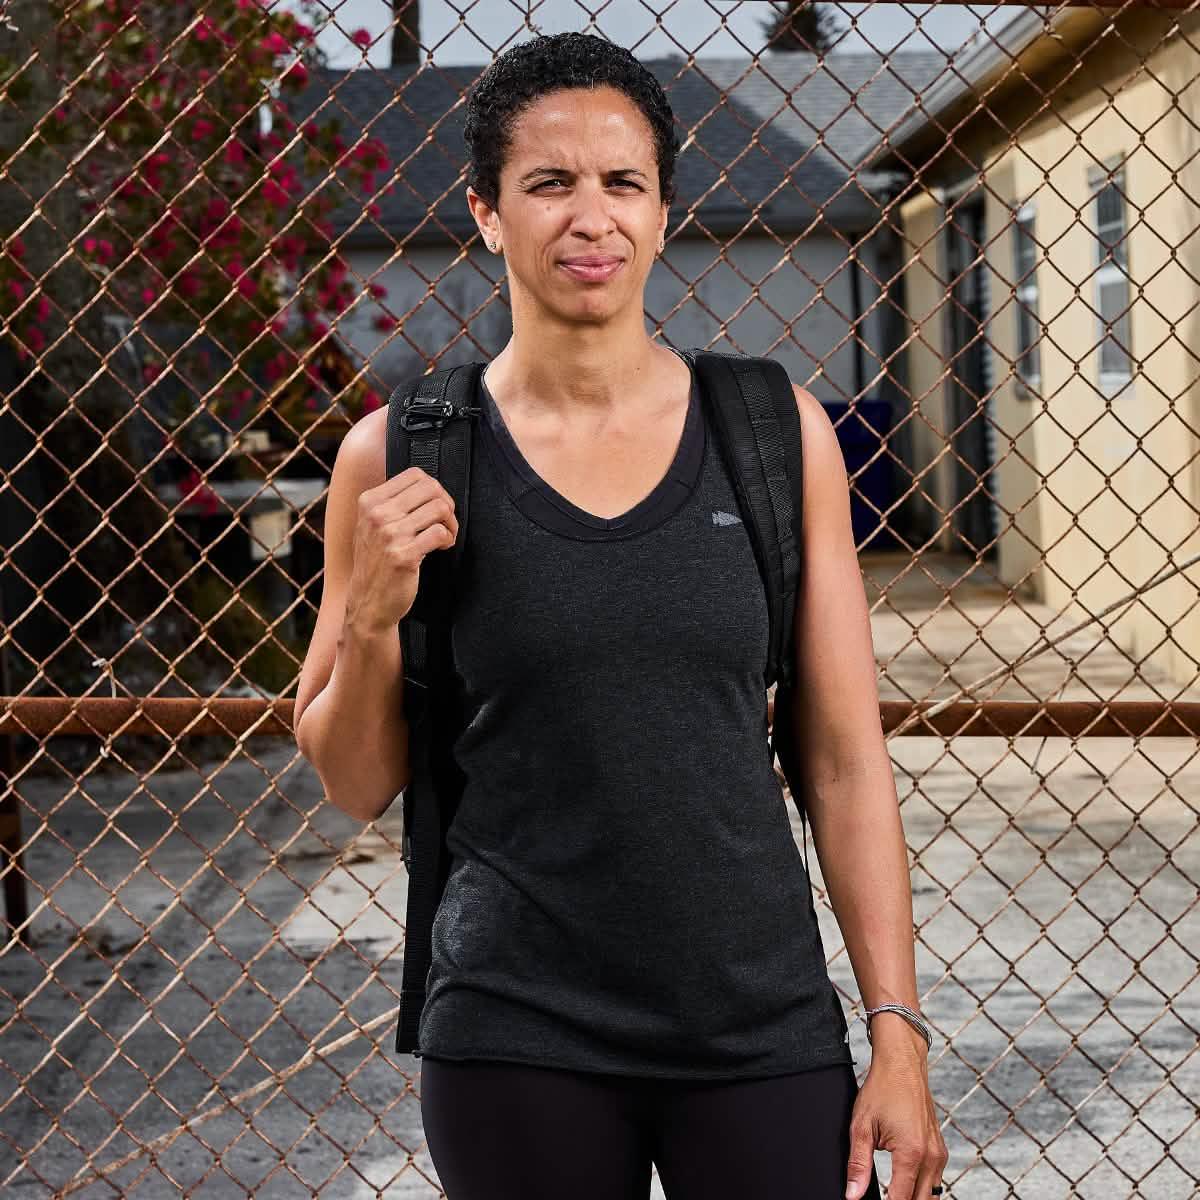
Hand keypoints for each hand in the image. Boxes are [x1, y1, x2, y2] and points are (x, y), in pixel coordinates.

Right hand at [345, 465, 458, 633]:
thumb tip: (428, 485)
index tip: (437, 506)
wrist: (368, 602)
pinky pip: (440, 533)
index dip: (434, 489)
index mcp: (369, 502)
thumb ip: (391, 503)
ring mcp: (389, 535)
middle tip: (446, 522)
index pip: (415, 475)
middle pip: (431, 488)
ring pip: (439, 508)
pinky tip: (442, 547)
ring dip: (451, 523)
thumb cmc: (375, 563)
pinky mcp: (404, 555)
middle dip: (447, 504)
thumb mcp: (371, 526)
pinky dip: (448, 539)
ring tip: (445, 537)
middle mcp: (377, 515)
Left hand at [844, 1041, 947, 1199]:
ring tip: (892, 1195)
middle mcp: (930, 1157)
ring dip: (913, 1199)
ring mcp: (939, 1153)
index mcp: (911, 1153)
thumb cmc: (882, 1089)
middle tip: (883, 1199)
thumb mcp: (861, 1126)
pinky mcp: (940, 1149)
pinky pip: (935, 1180)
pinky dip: (922, 1188)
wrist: (902, 1063)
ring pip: (932, 1195)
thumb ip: (858, 1164)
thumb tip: (853, 1195)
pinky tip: (906, 1186)